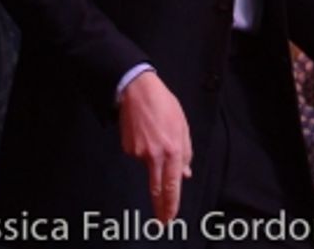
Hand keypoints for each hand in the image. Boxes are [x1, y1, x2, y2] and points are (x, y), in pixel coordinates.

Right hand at [118, 71, 192, 221]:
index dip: (171, 203)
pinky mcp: (127, 150)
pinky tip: (147, 134)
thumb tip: (185, 174)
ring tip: (156, 135)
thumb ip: (186, 153)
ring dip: (155, 161)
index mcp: (172, 149)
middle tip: (162, 222)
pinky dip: (146, 151)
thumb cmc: (164, 106)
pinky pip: (141, 156)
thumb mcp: (182, 126)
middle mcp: (155, 155)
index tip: (171, 218)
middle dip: (160, 207)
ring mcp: (138, 154)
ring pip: (151, 167)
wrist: (137, 92)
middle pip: (157, 188)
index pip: (172, 184)